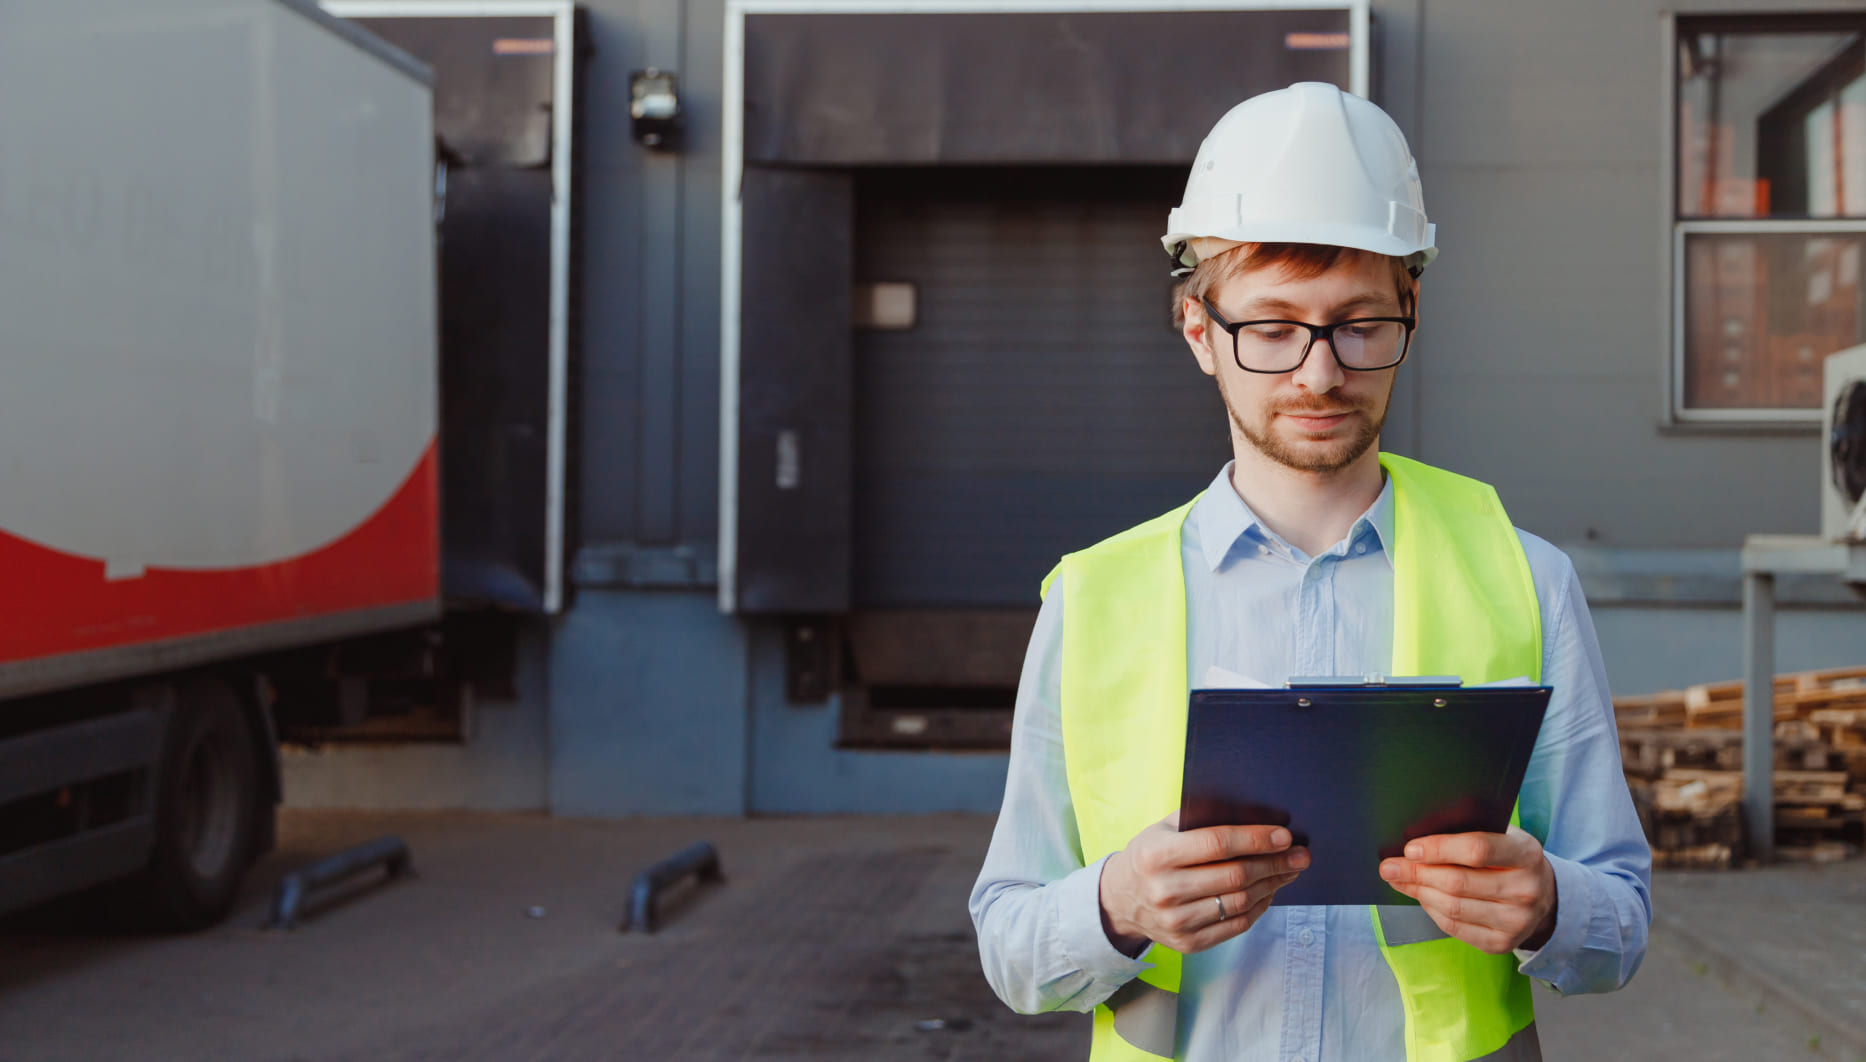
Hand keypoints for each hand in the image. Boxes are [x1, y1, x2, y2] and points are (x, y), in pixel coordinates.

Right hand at [1099, 814, 1308, 955]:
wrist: (1119, 900)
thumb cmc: (1150, 855)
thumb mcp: (1162, 830)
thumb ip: (1200, 820)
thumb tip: (1254, 816)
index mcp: (1156, 855)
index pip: (1216, 844)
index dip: (1255, 839)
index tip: (1284, 836)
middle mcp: (1164, 891)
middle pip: (1234, 876)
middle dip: (1274, 863)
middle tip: (1300, 855)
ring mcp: (1176, 921)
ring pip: (1239, 902)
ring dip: (1272, 885)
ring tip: (1289, 871)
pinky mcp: (1188, 943)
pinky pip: (1236, 926)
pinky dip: (1259, 907)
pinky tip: (1269, 892)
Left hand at [1378, 825, 1557, 953]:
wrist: (1543, 895)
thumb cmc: (1509, 858)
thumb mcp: (1500, 836)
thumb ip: (1467, 833)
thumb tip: (1415, 842)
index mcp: (1527, 854)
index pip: (1477, 849)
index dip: (1439, 849)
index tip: (1409, 849)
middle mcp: (1526, 890)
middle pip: (1458, 883)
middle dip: (1417, 874)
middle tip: (1389, 867)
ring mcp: (1517, 921)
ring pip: (1452, 908)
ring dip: (1419, 893)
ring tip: (1399, 880)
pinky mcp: (1502, 943)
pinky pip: (1454, 928)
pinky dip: (1431, 911)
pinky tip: (1421, 897)